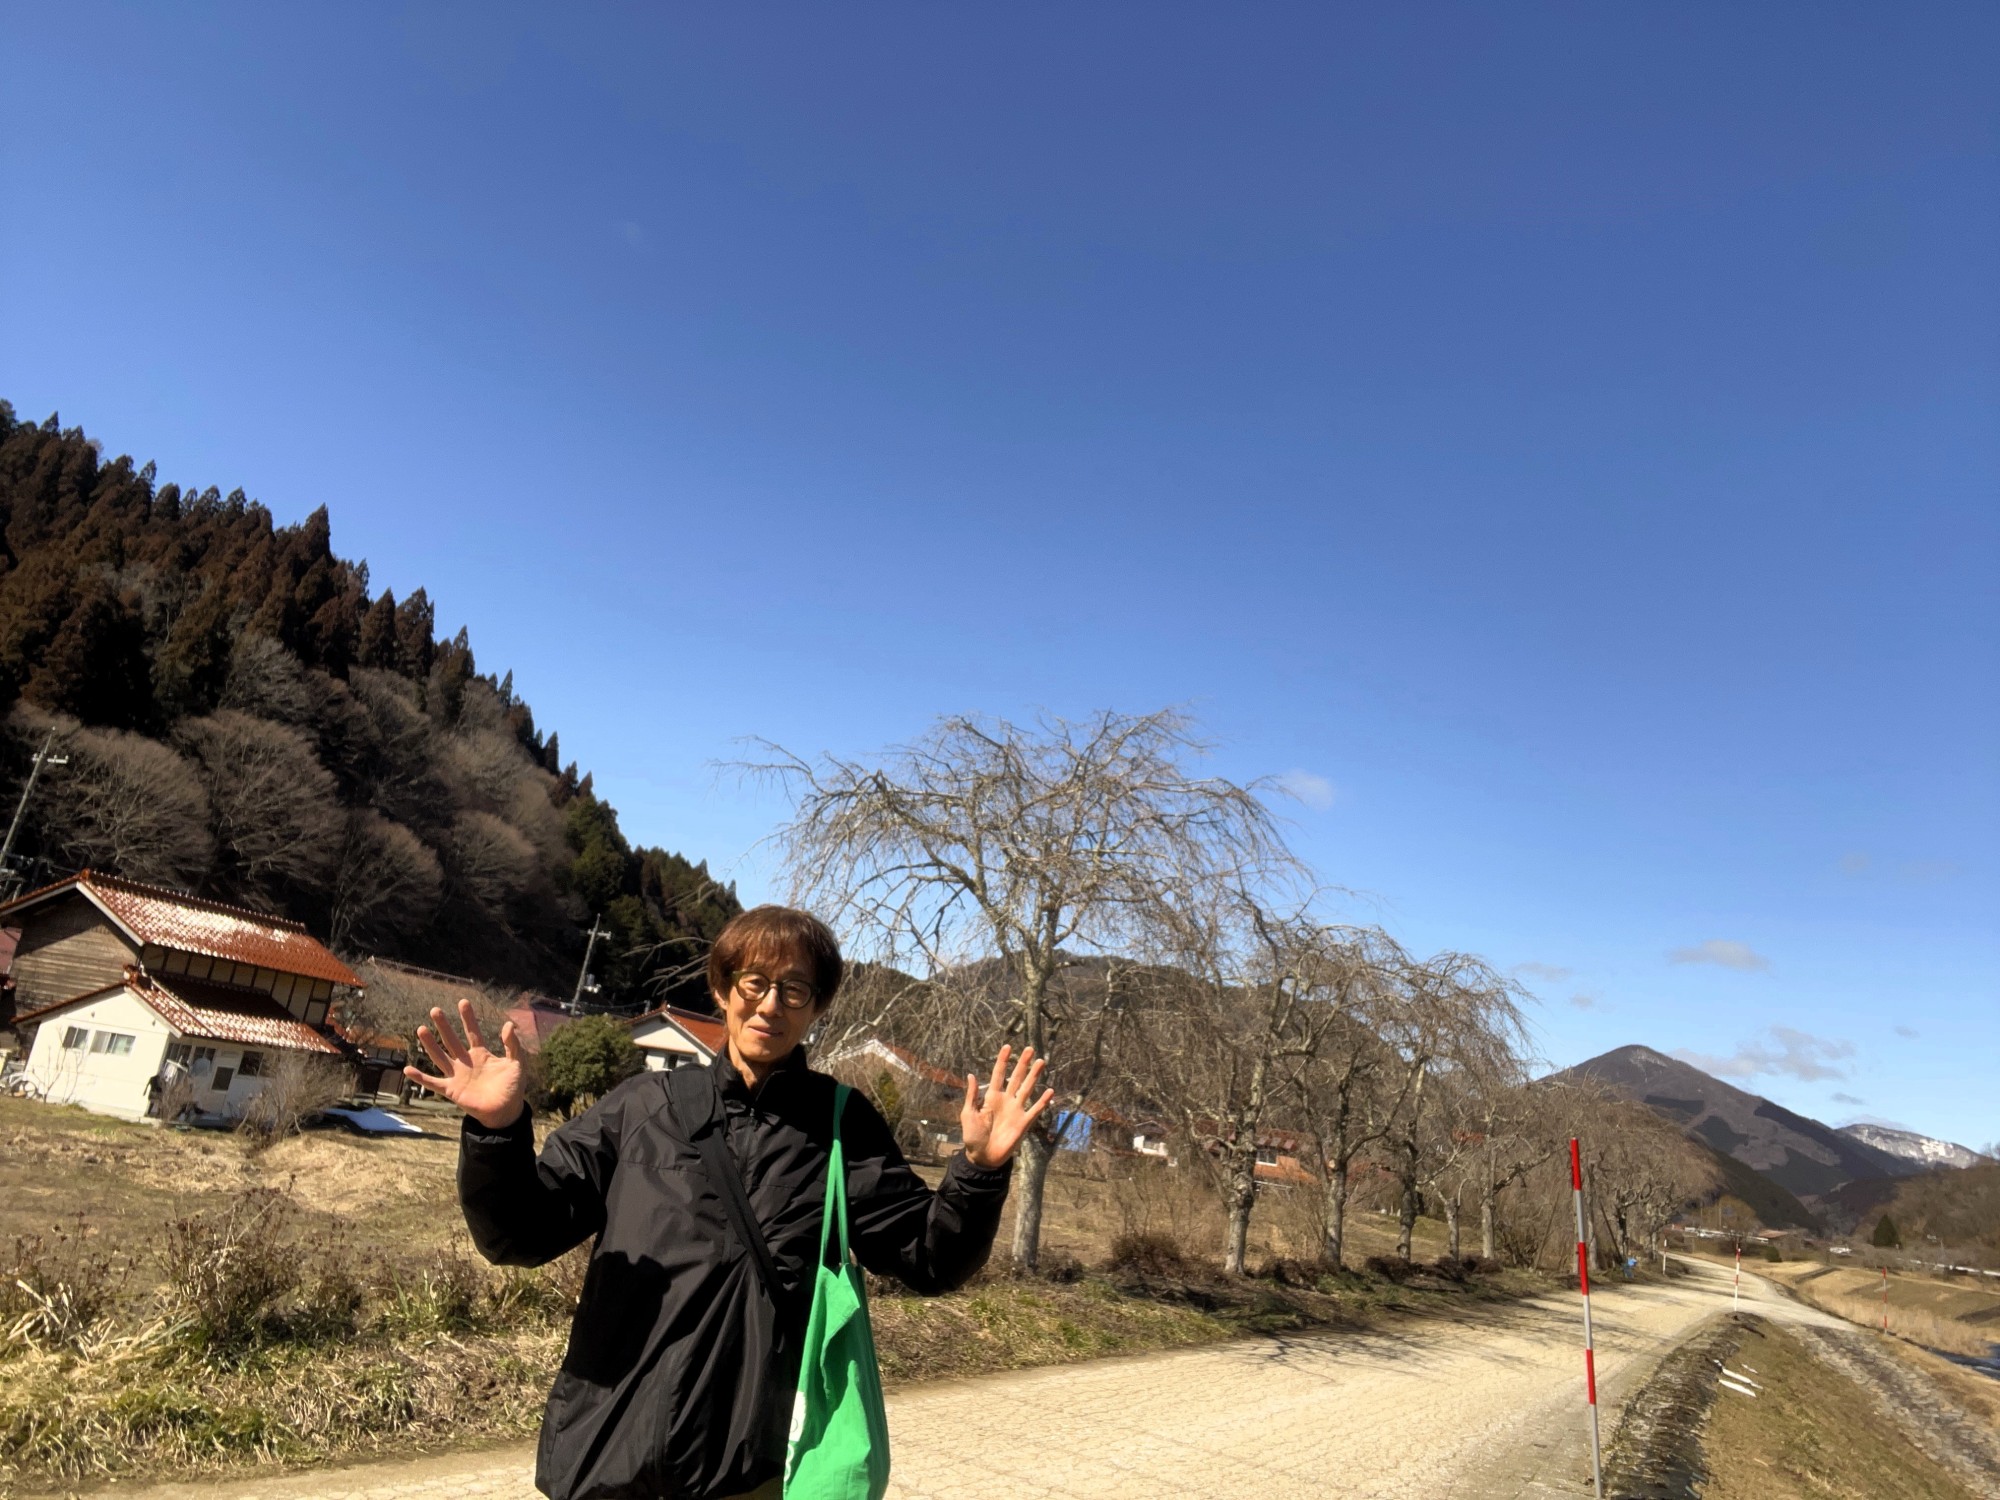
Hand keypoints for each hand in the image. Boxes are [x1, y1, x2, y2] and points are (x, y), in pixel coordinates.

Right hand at [404, 999, 526, 1129]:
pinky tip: (408, 1070)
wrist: (506, 1111)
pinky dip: (420, 1078)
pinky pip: (433, 1083)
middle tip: (435, 1010)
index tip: (463, 1002)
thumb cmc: (513, 1087)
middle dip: (444, 1026)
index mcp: (481, 1054)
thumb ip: (513, 1044)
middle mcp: (466, 1062)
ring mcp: (457, 1076)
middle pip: (452, 1040)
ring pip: (440, 1057)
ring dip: (430, 1044)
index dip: (468, 1018)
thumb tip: (508, 1024)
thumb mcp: (517, 1063)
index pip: (473, 1032)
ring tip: (421, 1029)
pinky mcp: (452, 1091)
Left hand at [960, 1045, 1054, 1169]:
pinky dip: (1043, 1101)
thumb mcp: (968, 1114)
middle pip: (1016, 1077)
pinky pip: (1035, 1109)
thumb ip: (972, 1095)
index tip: (1008, 1047)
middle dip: (1023, 1064)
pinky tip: (1050, 1091)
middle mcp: (1006, 1100)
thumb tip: (970, 1074)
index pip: (998, 1074)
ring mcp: (1016, 1110)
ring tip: (1041, 1062)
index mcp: (991, 1097)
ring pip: (1027, 1088)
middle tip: (1030, 1049)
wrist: (983, 1157)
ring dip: (1034, 1076)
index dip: (1003, 1061)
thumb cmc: (973, 1136)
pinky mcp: (1024, 1122)